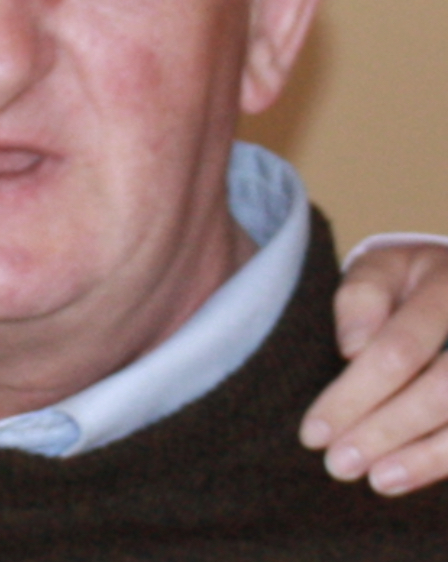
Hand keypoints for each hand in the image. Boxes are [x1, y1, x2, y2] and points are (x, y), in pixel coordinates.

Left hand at [300, 243, 447, 494]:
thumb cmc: (404, 280)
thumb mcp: (377, 269)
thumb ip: (361, 298)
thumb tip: (353, 349)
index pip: (401, 349)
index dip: (356, 394)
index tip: (313, 432)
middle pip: (440, 390)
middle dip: (384, 431)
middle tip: (337, 464)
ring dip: (418, 457)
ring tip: (372, 478)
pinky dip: (439, 461)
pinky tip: (401, 477)